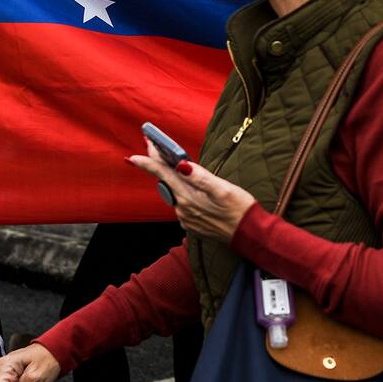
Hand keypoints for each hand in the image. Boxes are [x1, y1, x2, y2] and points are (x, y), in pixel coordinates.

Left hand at [129, 140, 255, 242]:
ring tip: (170, 162)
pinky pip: (182, 204)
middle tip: (153, 146)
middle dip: (159, 165)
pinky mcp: (193, 224)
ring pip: (174, 193)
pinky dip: (181, 191)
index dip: (148, 162)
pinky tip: (187, 185)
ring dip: (171, 178)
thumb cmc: (240, 209)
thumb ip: (200, 177)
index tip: (133, 156)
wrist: (249, 235)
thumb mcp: (222, 188)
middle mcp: (183, 209)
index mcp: (189, 197)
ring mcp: (187, 218)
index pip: (163, 175)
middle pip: (166, 182)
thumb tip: (181, 165)